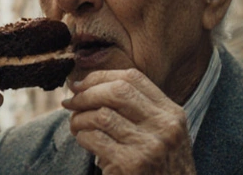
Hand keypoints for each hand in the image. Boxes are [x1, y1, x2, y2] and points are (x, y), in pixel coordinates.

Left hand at [63, 69, 195, 174]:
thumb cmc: (158, 165)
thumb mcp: (161, 133)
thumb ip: (137, 109)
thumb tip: (84, 85)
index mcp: (172, 113)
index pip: (132, 78)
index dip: (100, 77)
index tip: (80, 84)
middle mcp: (165, 127)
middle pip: (117, 91)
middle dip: (86, 94)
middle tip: (70, 103)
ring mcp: (149, 146)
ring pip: (101, 115)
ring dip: (80, 118)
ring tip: (76, 126)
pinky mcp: (132, 164)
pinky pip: (94, 138)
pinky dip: (82, 137)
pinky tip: (84, 141)